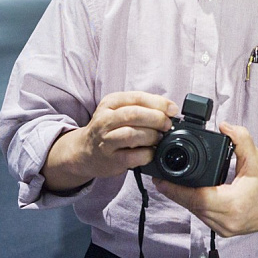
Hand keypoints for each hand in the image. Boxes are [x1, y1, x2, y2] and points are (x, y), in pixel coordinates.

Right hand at [51, 92, 177, 187]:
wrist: (84, 151)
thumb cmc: (109, 128)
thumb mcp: (119, 110)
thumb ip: (142, 107)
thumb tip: (170, 110)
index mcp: (110, 103)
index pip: (137, 97)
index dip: (159, 103)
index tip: (173, 110)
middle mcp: (105, 120)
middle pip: (134, 115)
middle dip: (157, 119)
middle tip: (168, 125)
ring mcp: (106, 140)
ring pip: (131, 134)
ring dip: (151, 136)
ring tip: (159, 138)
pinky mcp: (110, 159)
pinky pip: (132, 156)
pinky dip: (146, 154)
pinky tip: (151, 153)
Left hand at [154, 122, 257, 236]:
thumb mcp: (256, 159)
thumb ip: (240, 138)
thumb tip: (224, 126)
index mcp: (233, 205)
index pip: (195, 197)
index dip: (175, 188)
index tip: (160, 177)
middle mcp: (225, 221)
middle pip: (190, 204)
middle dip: (174, 190)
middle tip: (160, 174)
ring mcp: (223, 229)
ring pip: (194, 211)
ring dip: (182, 197)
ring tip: (170, 180)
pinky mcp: (222, 230)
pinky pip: (201, 215)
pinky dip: (193, 202)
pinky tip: (187, 190)